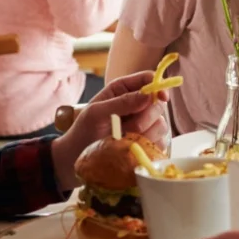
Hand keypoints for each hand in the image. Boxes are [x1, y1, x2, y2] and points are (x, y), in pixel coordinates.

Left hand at [50, 71, 170, 189]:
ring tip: (125, 141)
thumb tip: (148, 95)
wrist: (76, 159)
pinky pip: (159, 143)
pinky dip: (149, 147)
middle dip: (147, 117)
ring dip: (145, 135)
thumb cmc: (83, 132)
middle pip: (158, 104)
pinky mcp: (147, 143)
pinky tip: (134, 149)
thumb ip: (121, 102)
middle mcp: (136, 105)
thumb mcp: (96, 113)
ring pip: (161, 125)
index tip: (162, 98)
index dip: (158, 86)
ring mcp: (144, 125)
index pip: (149, 79)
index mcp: (123, 90)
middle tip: (129, 128)